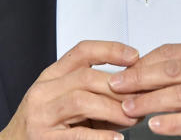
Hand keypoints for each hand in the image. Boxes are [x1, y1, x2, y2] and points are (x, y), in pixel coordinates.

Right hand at [0, 40, 140, 139]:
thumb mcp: (65, 101)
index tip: (135, 56)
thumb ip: (93, 93)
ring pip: (81, 100)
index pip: (82, 51)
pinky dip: (100, 136)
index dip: (110, 49)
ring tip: (131, 119)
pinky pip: (76, 134)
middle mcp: (43, 90)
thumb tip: (133, 91)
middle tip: (140, 99)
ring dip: (112, 109)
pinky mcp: (43, 138)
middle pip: (86, 76)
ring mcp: (41, 114)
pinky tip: (115, 139)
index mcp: (51, 76)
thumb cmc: (44, 126)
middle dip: (118, 87)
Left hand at [107, 44, 180, 139]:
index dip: (144, 62)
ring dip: (149, 101)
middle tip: (118, 87)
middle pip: (173, 71)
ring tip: (129, 108)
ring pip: (180, 95)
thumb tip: (138, 68)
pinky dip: (171, 123)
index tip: (123, 71)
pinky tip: (154, 125)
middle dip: (140, 79)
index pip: (172, 53)